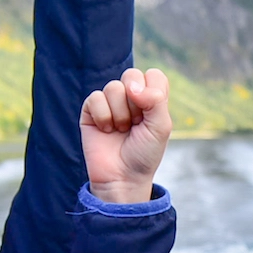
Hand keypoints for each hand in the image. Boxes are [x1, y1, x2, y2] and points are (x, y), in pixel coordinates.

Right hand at [81, 68, 171, 203]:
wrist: (123, 177)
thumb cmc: (144, 153)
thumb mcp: (161, 127)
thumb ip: (155, 99)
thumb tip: (132, 86)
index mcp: (151, 98)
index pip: (153, 75)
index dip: (153, 93)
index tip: (151, 115)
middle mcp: (130, 97)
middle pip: (132, 75)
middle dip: (135, 103)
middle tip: (136, 123)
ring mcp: (110, 102)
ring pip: (113, 87)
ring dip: (120, 114)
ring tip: (121, 130)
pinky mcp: (91, 110)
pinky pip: (95, 98)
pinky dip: (103, 116)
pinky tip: (106, 130)